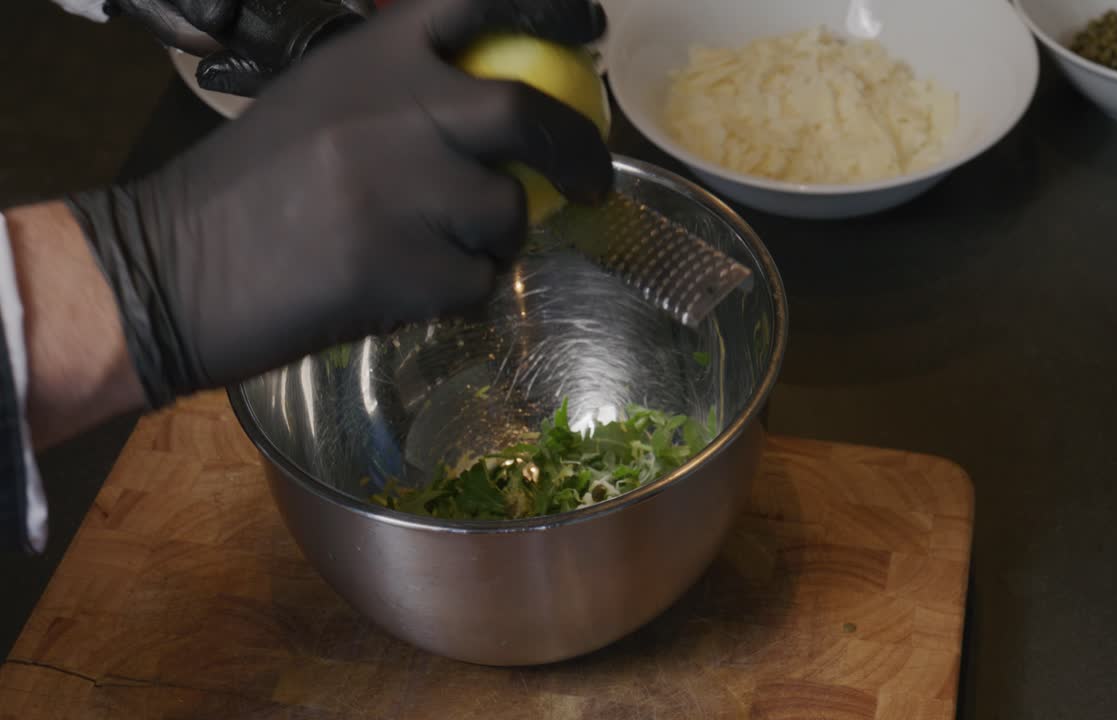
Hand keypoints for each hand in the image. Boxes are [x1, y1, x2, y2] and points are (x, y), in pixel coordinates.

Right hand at [65, 0, 612, 408]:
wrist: (172, 265)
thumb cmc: (246, 186)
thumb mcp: (322, 102)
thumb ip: (403, 95)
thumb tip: (496, 116)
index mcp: (375, 56)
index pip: (482, 3)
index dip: (551, 9)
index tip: (592, 29)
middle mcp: (399, 108)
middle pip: (527, 114)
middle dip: (579, 152)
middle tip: (592, 181)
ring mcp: (405, 189)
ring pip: (506, 215)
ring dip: (490, 242)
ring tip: (432, 251)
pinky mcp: (405, 268)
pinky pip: (475, 283)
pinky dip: (456, 294)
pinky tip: (402, 290)